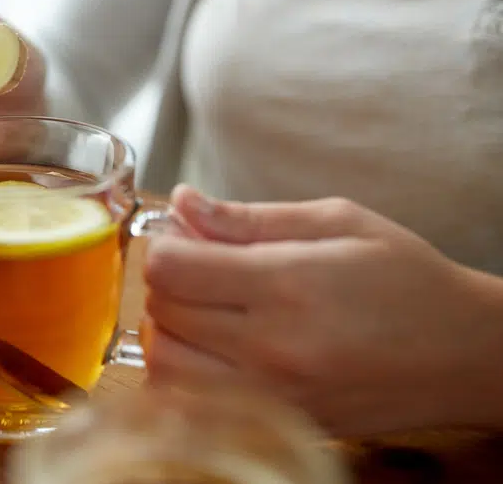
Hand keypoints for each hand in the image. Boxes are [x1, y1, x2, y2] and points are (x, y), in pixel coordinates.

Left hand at [142, 186, 502, 435]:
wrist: (465, 354)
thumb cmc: (405, 278)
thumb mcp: (336, 222)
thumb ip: (247, 218)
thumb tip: (183, 203)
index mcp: (286, 286)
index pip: (171, 270)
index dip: (165, 245)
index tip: (184, 237)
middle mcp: (272, 348)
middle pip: (161, 313)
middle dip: (166, 282)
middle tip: (196, 266)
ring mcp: (273, 396)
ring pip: (166, 365)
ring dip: (168, 330)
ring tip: (203, 309)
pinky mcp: (279, 424)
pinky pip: (195, 402)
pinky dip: (187, 372)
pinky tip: (215, 348)